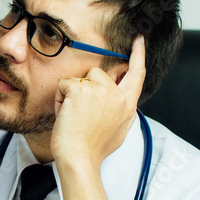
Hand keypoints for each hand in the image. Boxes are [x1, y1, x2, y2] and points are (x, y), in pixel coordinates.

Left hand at [50, 35, 145, 169]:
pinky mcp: (81, 91)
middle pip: (98, 74)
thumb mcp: (119, 130)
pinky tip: (65, 115)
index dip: (138, 55)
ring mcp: (100, 91)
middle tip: (80, 113)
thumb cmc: (93, 149)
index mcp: (128, 105)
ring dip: (72, 94)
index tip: (138, 40)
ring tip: (74, 116)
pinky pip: (64, 84)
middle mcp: (117, 95)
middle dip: (85, 87)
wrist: (79, 159)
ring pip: (80, 79)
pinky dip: (60, 99)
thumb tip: (120, 98)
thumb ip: (121, 110)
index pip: (137, 73)